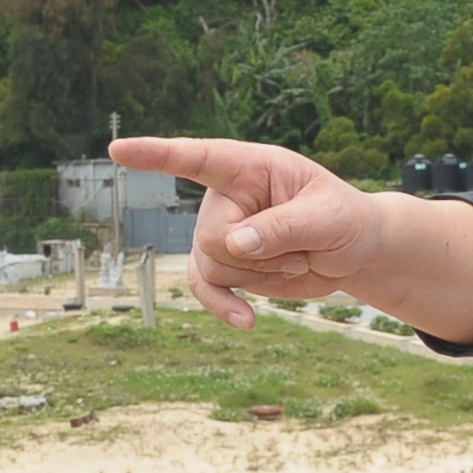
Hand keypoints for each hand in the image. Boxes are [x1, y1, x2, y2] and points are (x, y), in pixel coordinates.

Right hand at [108, 136, 386, 326]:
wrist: (354, 252)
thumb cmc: (345, 220)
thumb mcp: (327, 218)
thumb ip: (282, 227)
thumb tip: (232, 244)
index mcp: (250, 167)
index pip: (198, 157)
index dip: (157, 155)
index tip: (118, 150)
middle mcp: (227, 197)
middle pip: (212, 237)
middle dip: (258, 257)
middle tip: (302, 250)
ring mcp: (222, 232)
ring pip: (213, 267)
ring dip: (259, 277)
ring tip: (297, 261)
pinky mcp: (227, 265)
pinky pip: (208, 289)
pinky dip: (224, 306)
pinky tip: (247, 321)